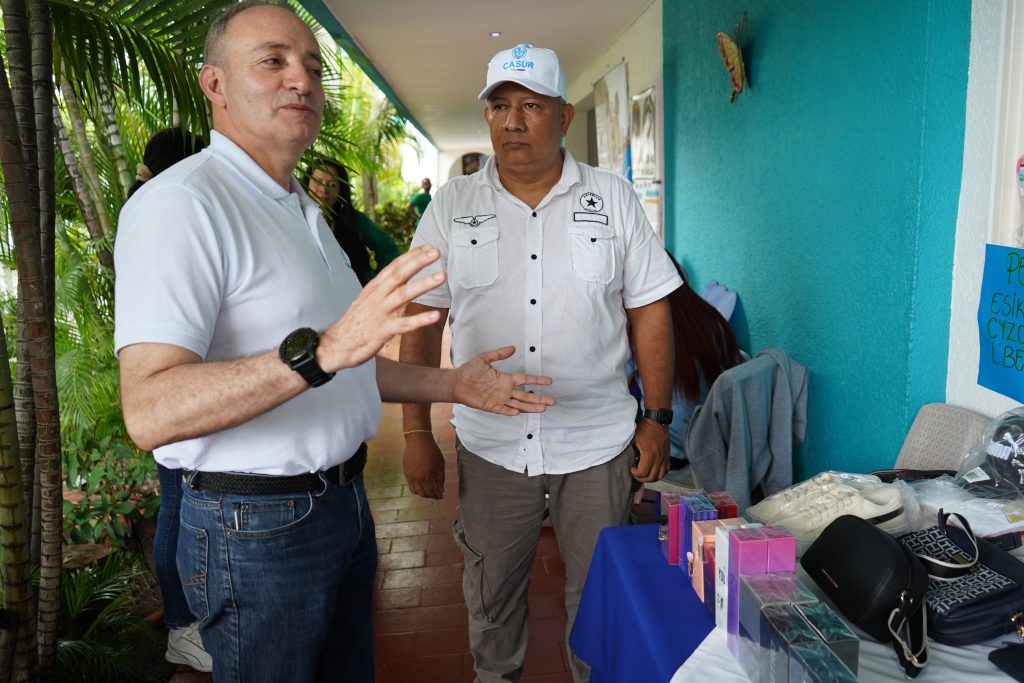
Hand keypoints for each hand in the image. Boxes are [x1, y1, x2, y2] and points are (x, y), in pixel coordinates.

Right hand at [319, 245, 445, 371]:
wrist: (338, 344)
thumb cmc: (356, 321)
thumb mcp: (369, 299)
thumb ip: (386, 289)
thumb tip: (403, 278)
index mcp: (375, 287)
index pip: (394, 266)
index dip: (411, 255)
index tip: (428, 246)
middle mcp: (378, 296)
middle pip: (399, 274)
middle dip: (418, 262)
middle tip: (436, 252)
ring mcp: (380, 312)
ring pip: (403, 295)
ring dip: (423, 284)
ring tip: (441, 276)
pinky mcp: (383, 330)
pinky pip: (404, 324)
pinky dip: (420, 320)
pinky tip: (436, 316)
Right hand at [403, 432, 445, 498]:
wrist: (417, 440)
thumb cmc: (431, 450)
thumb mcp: (440, 464)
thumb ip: (440, 478)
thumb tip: (441, 490)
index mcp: (427, 476)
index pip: (432, 492)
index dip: (437, 496)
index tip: (441, 496)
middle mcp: (417, 478)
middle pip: (424, 494)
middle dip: (431, 495)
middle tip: (436, 493)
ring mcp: (410, 476)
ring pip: (416, 492)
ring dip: (423, 493)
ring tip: (428, 490)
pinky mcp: (406, 472)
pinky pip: (410, 485)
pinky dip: (416, 488)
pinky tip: (421, 484)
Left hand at [452, 346, 555, 414]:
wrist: (456, 382)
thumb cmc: (469, 370)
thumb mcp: (484, 358)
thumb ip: (499, 354)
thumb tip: (513, 348)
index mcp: (505, 378)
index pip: (525, 379)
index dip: (537, 380)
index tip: (549, 381)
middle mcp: (505, 390)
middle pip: (526, 395)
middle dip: (539, 398)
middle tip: (553, 401)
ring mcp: (499, 399)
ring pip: (519, 404)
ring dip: (530, 406)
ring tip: (543, 409)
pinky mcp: (491, 406)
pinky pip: (503, 410)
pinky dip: (510, 411)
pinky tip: (519, 412)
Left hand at [631, 419, 669, 482]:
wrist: (656, 421)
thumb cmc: (644, 429)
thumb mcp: (634, 440)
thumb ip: (633, 452)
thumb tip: (632, 462)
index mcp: (649, 454)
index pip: (643, 473)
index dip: (635, 474)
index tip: (631, 469)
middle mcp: (658, 458)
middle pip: (651, 477)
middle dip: (642, 478)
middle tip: (636, 474)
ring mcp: (664, 457)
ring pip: (660, 476)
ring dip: (652, 478)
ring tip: (645, 474)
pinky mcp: (667, 455)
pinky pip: (666, 470)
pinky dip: (660, 473)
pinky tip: (654, 470)